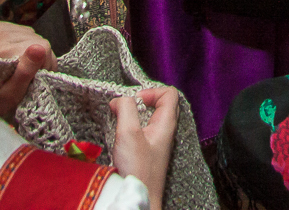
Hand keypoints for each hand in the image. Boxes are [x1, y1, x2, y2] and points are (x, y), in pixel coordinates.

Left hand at [0, 21, 55, 121]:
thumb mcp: (8, 97)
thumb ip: (25, 74)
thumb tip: (39, 48)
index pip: (41, 46)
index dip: (42, 66)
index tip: (32, 80)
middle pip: (36, 39)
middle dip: (35, 59)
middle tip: (22, 76)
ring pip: (29, 34)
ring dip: (27, 51)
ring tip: (14, 67)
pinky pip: (18, 31)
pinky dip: (19, 44)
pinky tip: (9, 57)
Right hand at [112, 86, 179, 207]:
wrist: (140, 197)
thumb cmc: (138, 170)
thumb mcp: (129, 133)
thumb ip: (126, 109)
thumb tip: (119, 99)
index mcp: (166, 124)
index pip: (169, 93)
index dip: (151, 91)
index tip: (134, 101)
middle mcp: (165, 131)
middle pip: (161, 103)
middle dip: (141, 101)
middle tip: (126, 108)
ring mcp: (157, 142)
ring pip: (150, 117)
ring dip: (134, 115)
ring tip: (121, 121)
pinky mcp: (148, 151)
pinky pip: (143, 130)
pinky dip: (132, 127)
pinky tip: (121, 135)